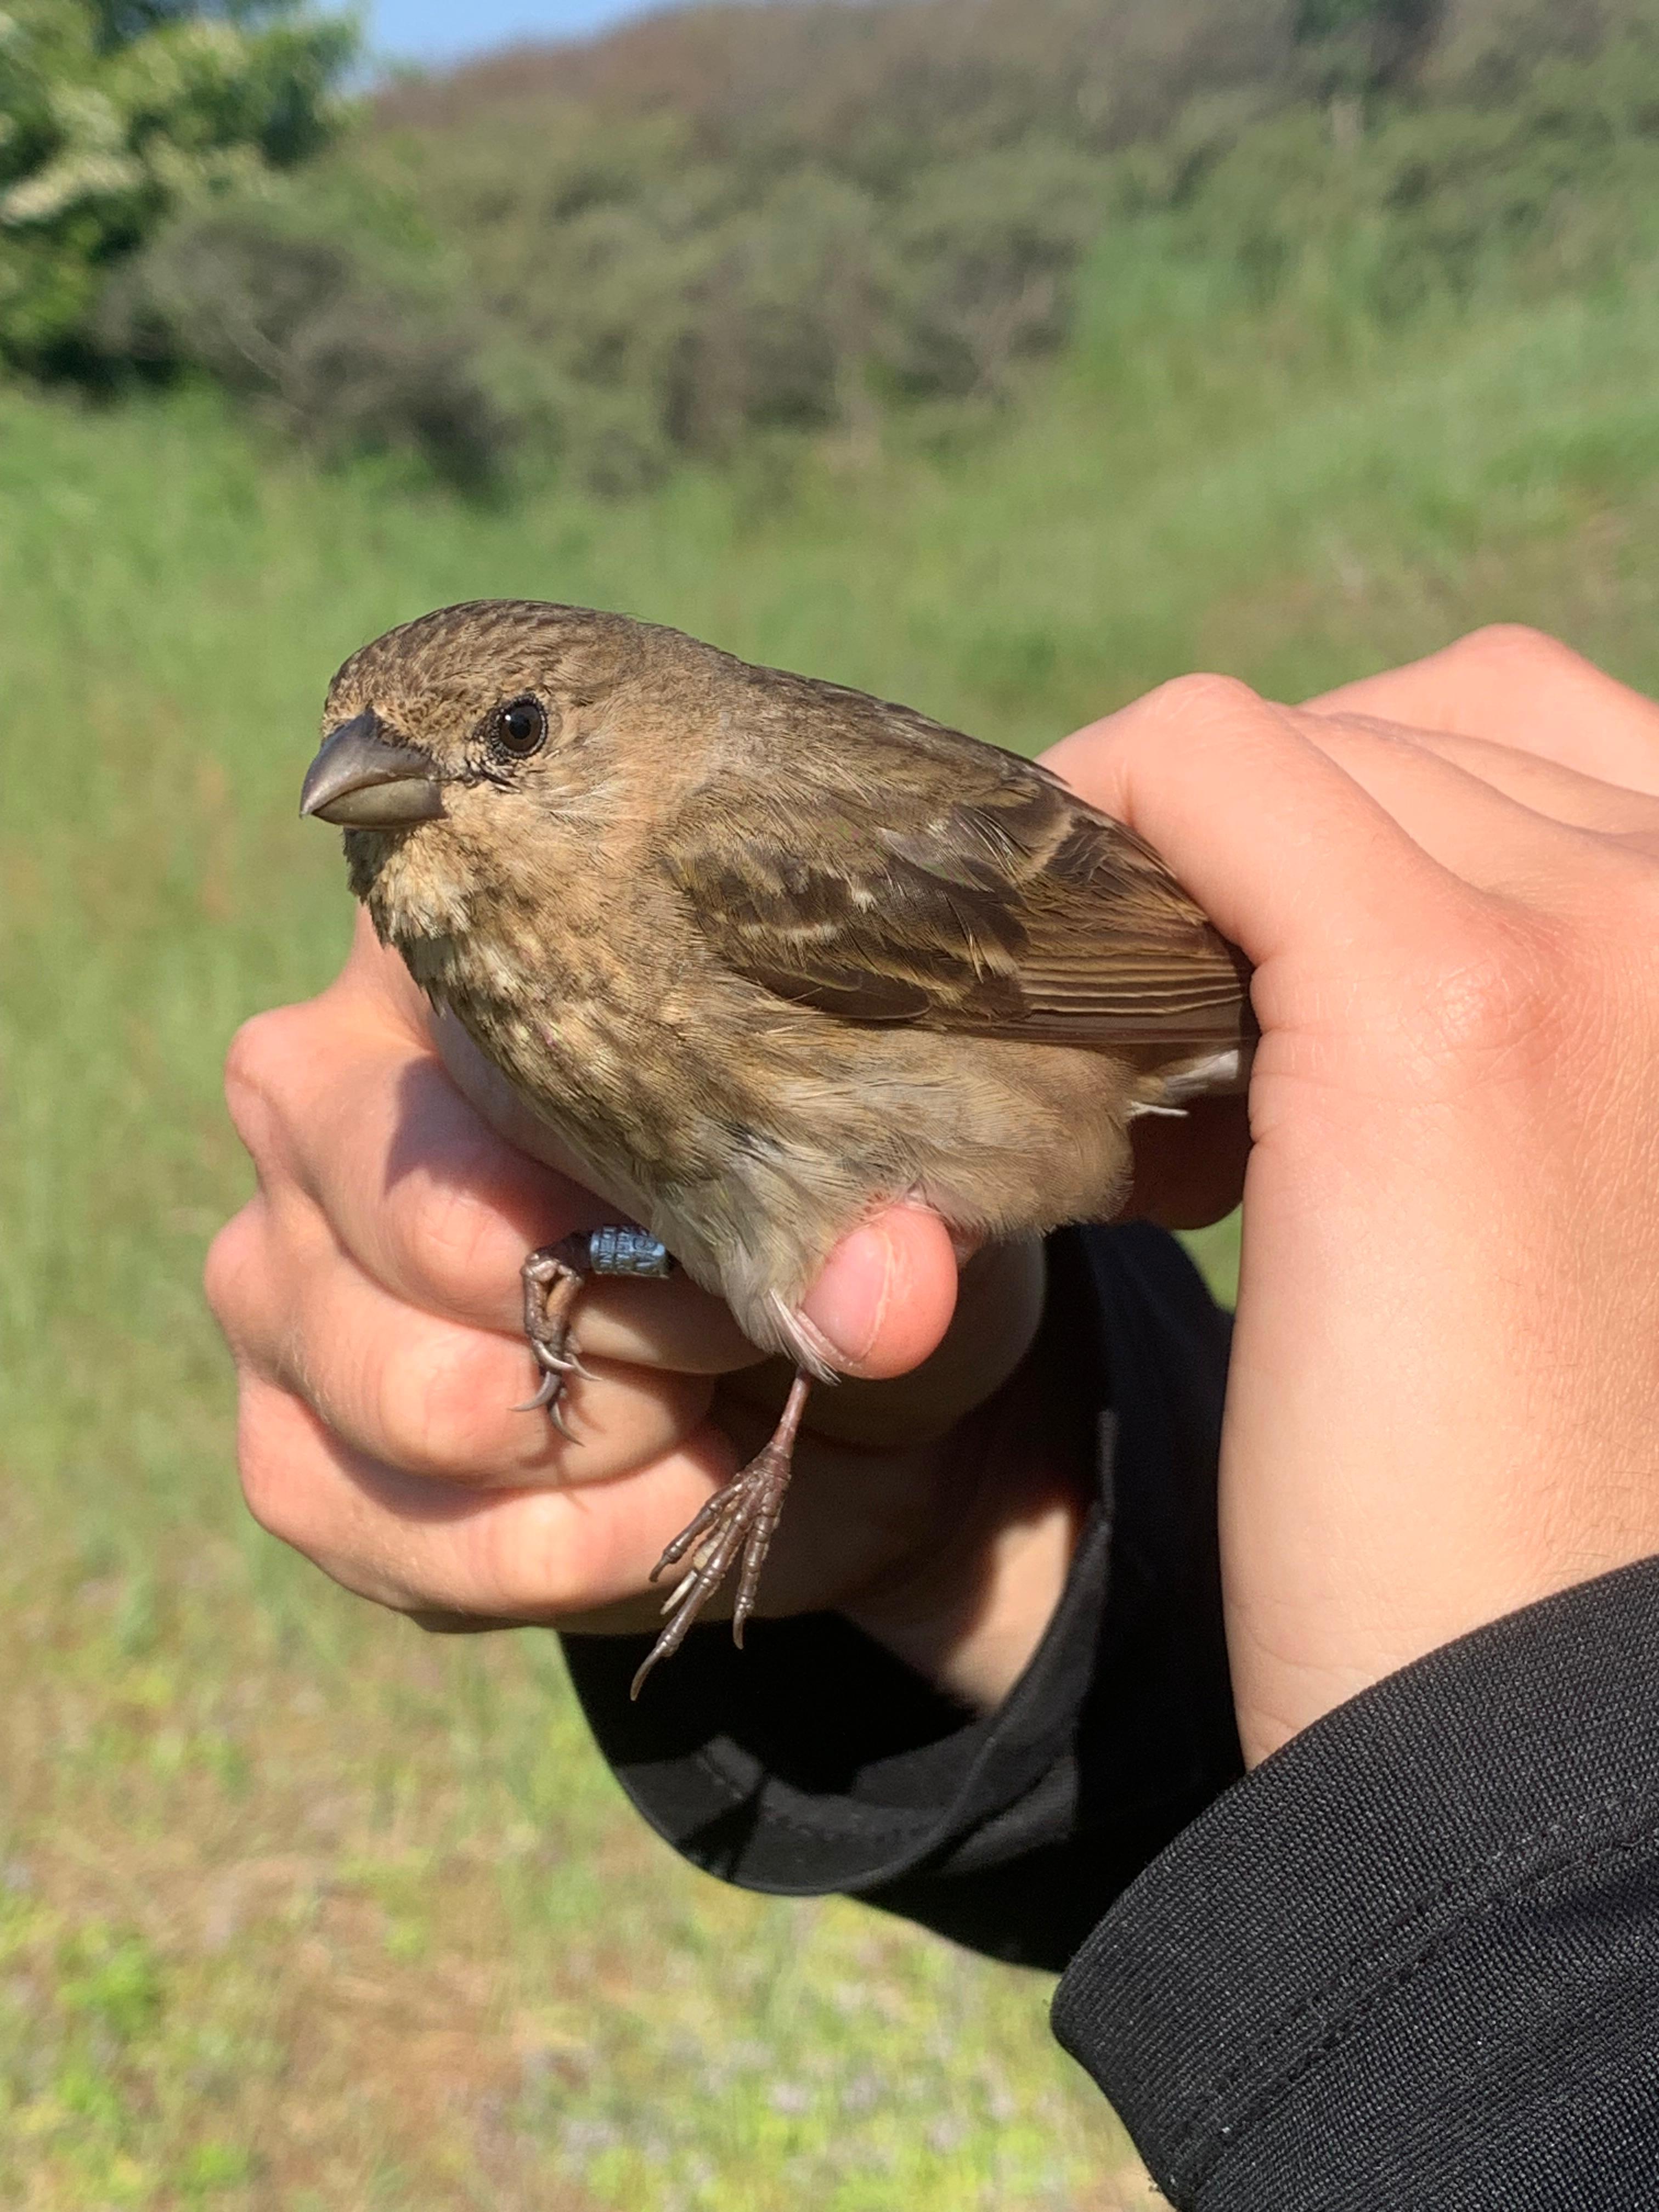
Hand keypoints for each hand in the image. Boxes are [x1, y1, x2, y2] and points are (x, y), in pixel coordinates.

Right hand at [206, 913, 1094, 1708]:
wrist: (842, 1413)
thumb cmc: (843, 1241)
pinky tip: (643, 1499)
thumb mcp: (906, 1204)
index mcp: (469, 955)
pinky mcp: (283, 1445)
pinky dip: (572, 1551)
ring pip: (425, 1393)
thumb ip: (896, 1221)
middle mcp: (319, 1087)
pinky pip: (409, 1534)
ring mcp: (272, 1270)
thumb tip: (876, 1298)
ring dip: (619, 1440)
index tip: (760, 1218)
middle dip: (637, 1315)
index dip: (659, 1148)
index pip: (505, 1019)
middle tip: (738, 1326)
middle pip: (437, 1217)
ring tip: (700, 1408)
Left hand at [1046, 627, 1658, 1764]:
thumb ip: (1567, 1054)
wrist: (1559, 1739)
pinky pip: (1212, 782)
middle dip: (1277, 829)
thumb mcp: (1613, 1217)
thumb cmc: (1564, 1513)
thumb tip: (1363, 947)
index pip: (1546, 750)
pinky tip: (1061, 998)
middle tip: (1153, 985)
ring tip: (1121, 1009)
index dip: (1372, 813)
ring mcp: (1602, 936)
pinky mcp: (1443, 1009)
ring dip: (1190, 847)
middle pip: (1433, 731)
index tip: (1240, 942)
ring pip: (1309, 746)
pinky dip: (1109, 836)